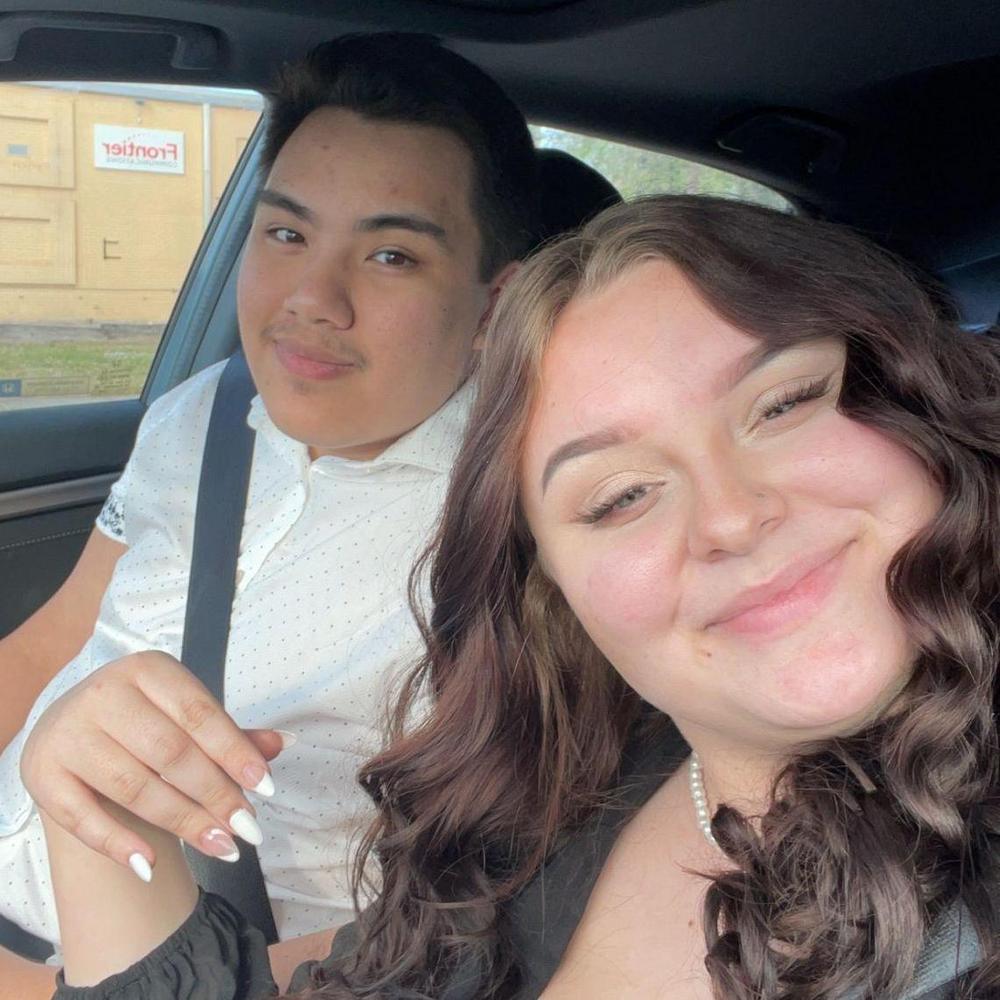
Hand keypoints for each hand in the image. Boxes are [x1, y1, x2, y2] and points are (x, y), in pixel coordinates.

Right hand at [21, 650, 289, 876]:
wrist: (75, 729)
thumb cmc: (147, 721)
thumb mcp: (187, 716)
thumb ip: (230, 734)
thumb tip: (285, 742)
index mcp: (148, 669)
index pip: (199, 713)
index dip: (234, 751)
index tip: (266, 788)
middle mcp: (103, 693)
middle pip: (169, 753)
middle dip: (215, 794)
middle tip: (249, 829)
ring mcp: (68, 733)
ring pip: (133, 786)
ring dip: (182, 821)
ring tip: (222, 847)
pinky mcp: (42, 773)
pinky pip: (82, 817)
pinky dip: (117, 844)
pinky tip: (150, 866)